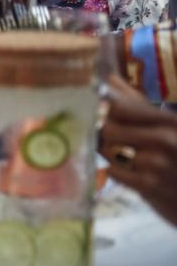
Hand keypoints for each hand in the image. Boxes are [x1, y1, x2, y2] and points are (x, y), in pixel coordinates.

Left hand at [101, 76, 176, 225]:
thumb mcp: (166, 127)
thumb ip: (137, 104)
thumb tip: (110, 79)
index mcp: (169, 121)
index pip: (121, 106)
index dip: (103, 108)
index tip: (97, 111)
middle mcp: (165, 139)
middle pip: (109, 128)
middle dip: (105, 134)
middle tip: (112, 139)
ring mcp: (157, 163)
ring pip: (108, 150)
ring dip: (110, 153)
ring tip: (126, 156)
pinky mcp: (149, 186)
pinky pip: (113, 171)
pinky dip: (116, 171)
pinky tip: (131, 172)